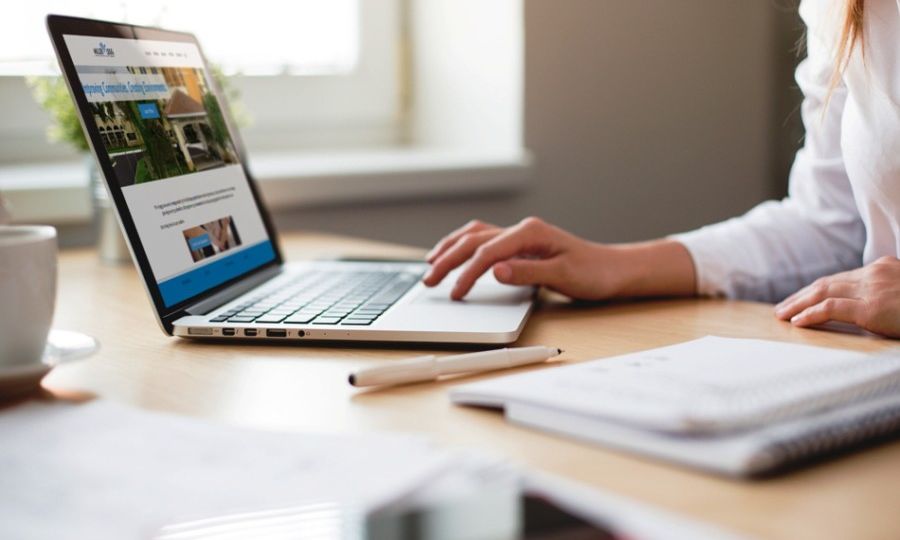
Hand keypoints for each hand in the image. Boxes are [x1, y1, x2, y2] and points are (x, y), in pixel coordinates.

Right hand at [422, 217, 696, 300]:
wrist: (614, 270)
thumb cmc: (594, 273)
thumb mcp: (564, 276)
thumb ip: (528, 273)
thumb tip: (494, 270)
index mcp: (530, 233)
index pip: (487, 252)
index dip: (467, 273)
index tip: (455, 294)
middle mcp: (522, 230)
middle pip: (474, 240)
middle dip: (447, 259)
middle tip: (428, 281)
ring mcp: (520, 236)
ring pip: (474, 235)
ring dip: (450, 248)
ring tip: (430, 264)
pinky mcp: (520, 245)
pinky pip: (484, 240)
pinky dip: (464, 246)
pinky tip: (455, 255)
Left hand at [775, 256, 899, 337]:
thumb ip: (884, 293)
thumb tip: (871, 307)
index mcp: (883, 267)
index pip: (841, 278)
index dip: (817, 289)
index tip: (802, 298)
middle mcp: (874, 273)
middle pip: (827, 283)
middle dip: (801, 296)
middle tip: (782, 307)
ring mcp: (872, 288)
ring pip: (823, 292)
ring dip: (798, 304)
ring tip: (782, 314)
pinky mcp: (872, 307)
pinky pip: (831, 308)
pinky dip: (810, 314)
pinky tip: (796, 321)